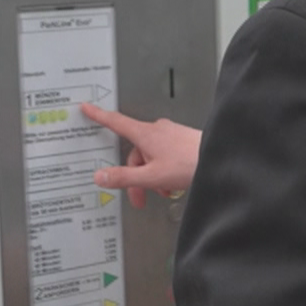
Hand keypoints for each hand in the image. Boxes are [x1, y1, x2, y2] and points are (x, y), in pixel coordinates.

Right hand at [81, 103, 201, 207]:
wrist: (218, 159)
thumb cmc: (189, 163)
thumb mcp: (151, 176)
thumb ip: (124, 178)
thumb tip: (101, 176)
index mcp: (145, 134)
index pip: (115, 122)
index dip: (99, 116)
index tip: (87, 108)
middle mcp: (157, 130)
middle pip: (135, 153)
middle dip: (135, 177)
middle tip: (139, 197)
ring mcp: (170, 135)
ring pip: (150, 157)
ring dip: (152, 177)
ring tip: (163, 191)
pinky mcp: (182, 141)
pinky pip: (165, 156)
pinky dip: (164, 171)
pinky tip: (172, 184)